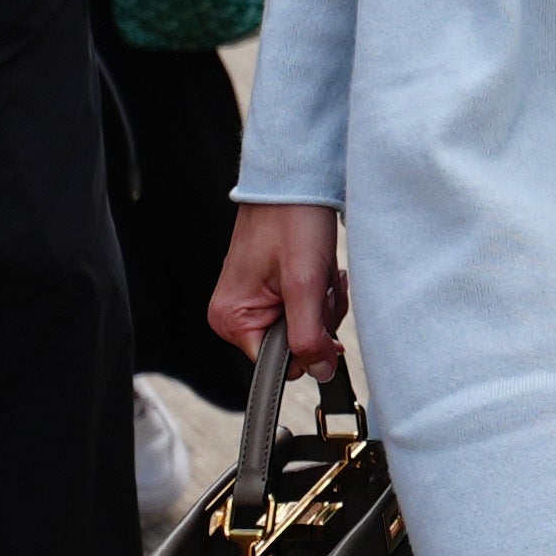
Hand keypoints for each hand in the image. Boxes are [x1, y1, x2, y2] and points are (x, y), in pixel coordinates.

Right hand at [208, 200, 347, 379]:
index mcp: (232, 319)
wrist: (294, 183)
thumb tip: (319, 372)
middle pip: (292, 346)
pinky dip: (319, 294)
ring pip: (303, 328)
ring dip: (323, 305)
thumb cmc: (292, 222)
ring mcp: (253, 302)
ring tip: (322, 273)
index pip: (277, 365)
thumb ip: (310, 336)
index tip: (322, 318)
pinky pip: (302, 309)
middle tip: (323, 286)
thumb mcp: (305, 285)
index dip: (308, 348)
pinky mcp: (270, 290)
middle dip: (319, 320)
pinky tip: (321, 272)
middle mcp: (235, 314)